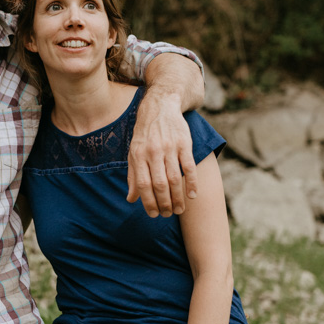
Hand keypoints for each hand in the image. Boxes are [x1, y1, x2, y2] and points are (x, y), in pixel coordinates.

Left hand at [127, 92, 197, 216]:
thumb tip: (130, 199)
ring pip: (175, 178)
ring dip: (178, 197)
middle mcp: (153, 152)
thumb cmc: (145, 135)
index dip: (148, 202)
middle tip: (168, 214)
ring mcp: (169, 147)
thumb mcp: (133, 153)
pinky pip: (189, 167)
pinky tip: (192, 195)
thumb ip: (133, 176)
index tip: (154, 214)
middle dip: (164, 203)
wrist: (160, 108)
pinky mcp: (184, 143)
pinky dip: (192, 183)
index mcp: (138, 156)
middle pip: (160, 184)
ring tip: (179, 210)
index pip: (143, 185)